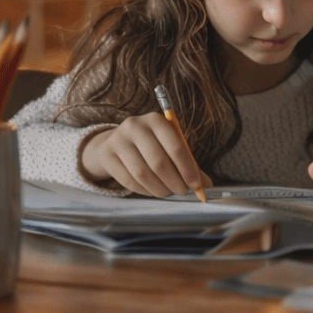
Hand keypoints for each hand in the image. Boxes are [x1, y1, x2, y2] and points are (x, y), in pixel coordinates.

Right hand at [79, 114, 211, 198]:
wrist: (117, 140)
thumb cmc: (152, 143)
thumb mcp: (170, 144)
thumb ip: (188, 162)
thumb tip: (206, 185)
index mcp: (157, 120)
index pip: (176, 147)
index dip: (188, 169)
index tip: (197, 186)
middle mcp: (135, 126)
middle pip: (158, 162)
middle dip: (174, 182)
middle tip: (182, 192)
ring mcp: (117, 140)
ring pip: (142, 173)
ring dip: (159, 189)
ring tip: (168, 193)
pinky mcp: (106, 154)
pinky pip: (128, 180)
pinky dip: (144, 190)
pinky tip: (153, 191)